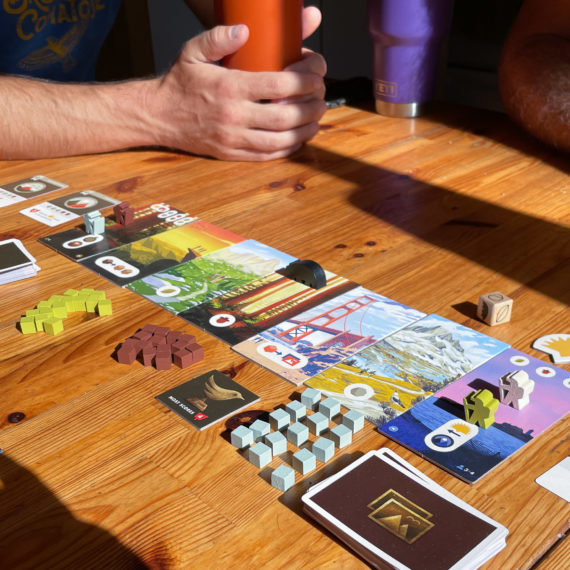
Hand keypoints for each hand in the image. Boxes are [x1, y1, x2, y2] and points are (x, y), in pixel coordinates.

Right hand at [145, 7, 326, 160]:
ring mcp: (233, 139)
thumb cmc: (179, 83)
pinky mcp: (231, 154)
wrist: (157, 116)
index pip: (279, 86)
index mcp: (229, 87)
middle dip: (311, 107)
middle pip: (285, 116)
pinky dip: (287, 149)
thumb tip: (245, 29)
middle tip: (322, 98)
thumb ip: (218, 37)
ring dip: (304, 131)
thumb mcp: (193, 52)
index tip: (316, 74)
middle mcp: (234, 116)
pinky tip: (298, 138)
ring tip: (316, 119)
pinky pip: (266, 156)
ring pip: (279, 141)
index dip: (305, 80)